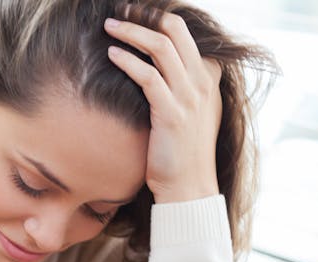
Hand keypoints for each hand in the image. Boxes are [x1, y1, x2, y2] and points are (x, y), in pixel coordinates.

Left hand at [105, 13, 220, 202]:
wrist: (189, 188)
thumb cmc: (184, 155)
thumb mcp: (195, 117)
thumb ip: (189, 90)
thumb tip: (168, 71)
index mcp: (208, 81)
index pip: (186, 35)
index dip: (159, 20)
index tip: (137, 16)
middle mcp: (201, 85)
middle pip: (175, 30)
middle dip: (145, 15)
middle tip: (122, 11)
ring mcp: (188, 99)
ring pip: (160, 47)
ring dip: (131, 31)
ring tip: (109, 27)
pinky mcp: (171, 114)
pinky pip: (147, 75)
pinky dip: (128, 60)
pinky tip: (112, 55)